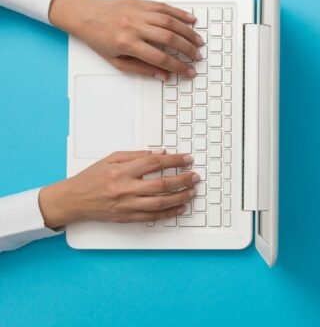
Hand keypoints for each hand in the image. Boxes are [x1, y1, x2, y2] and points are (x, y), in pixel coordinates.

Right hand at [38, 150, 198, 228]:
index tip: (187, 158)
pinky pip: (153, 216)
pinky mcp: (127, 217)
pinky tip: (180, 207)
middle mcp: (125, 189)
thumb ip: (136, 155)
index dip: (174, 160)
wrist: (73, 200)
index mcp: (121, 171)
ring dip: (180, 196)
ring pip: (160, 202)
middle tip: (195, 176)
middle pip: (161, 184)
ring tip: (192, 191)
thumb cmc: (91, 178)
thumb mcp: (111, 159)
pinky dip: (169, 212)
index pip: (154, 163)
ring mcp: (126, 205)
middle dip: (183, 179)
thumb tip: (160, 153)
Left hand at [48, 0, 203, 80]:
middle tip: (198, 56)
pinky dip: (180, 14)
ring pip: (170, 22)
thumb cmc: (98, 38)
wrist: (84, 14)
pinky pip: (164, 7)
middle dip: (188, 49)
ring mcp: (137, 12)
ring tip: (198, 41)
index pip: (160, 58)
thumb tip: (164, 75)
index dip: (178, 66)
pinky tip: (191, 20)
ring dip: (188, 32)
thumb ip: (142, 69)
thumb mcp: (116, 61)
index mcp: (126, 43)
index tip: (189, 71)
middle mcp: (133, 26)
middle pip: (169, 39)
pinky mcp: (139, 2)